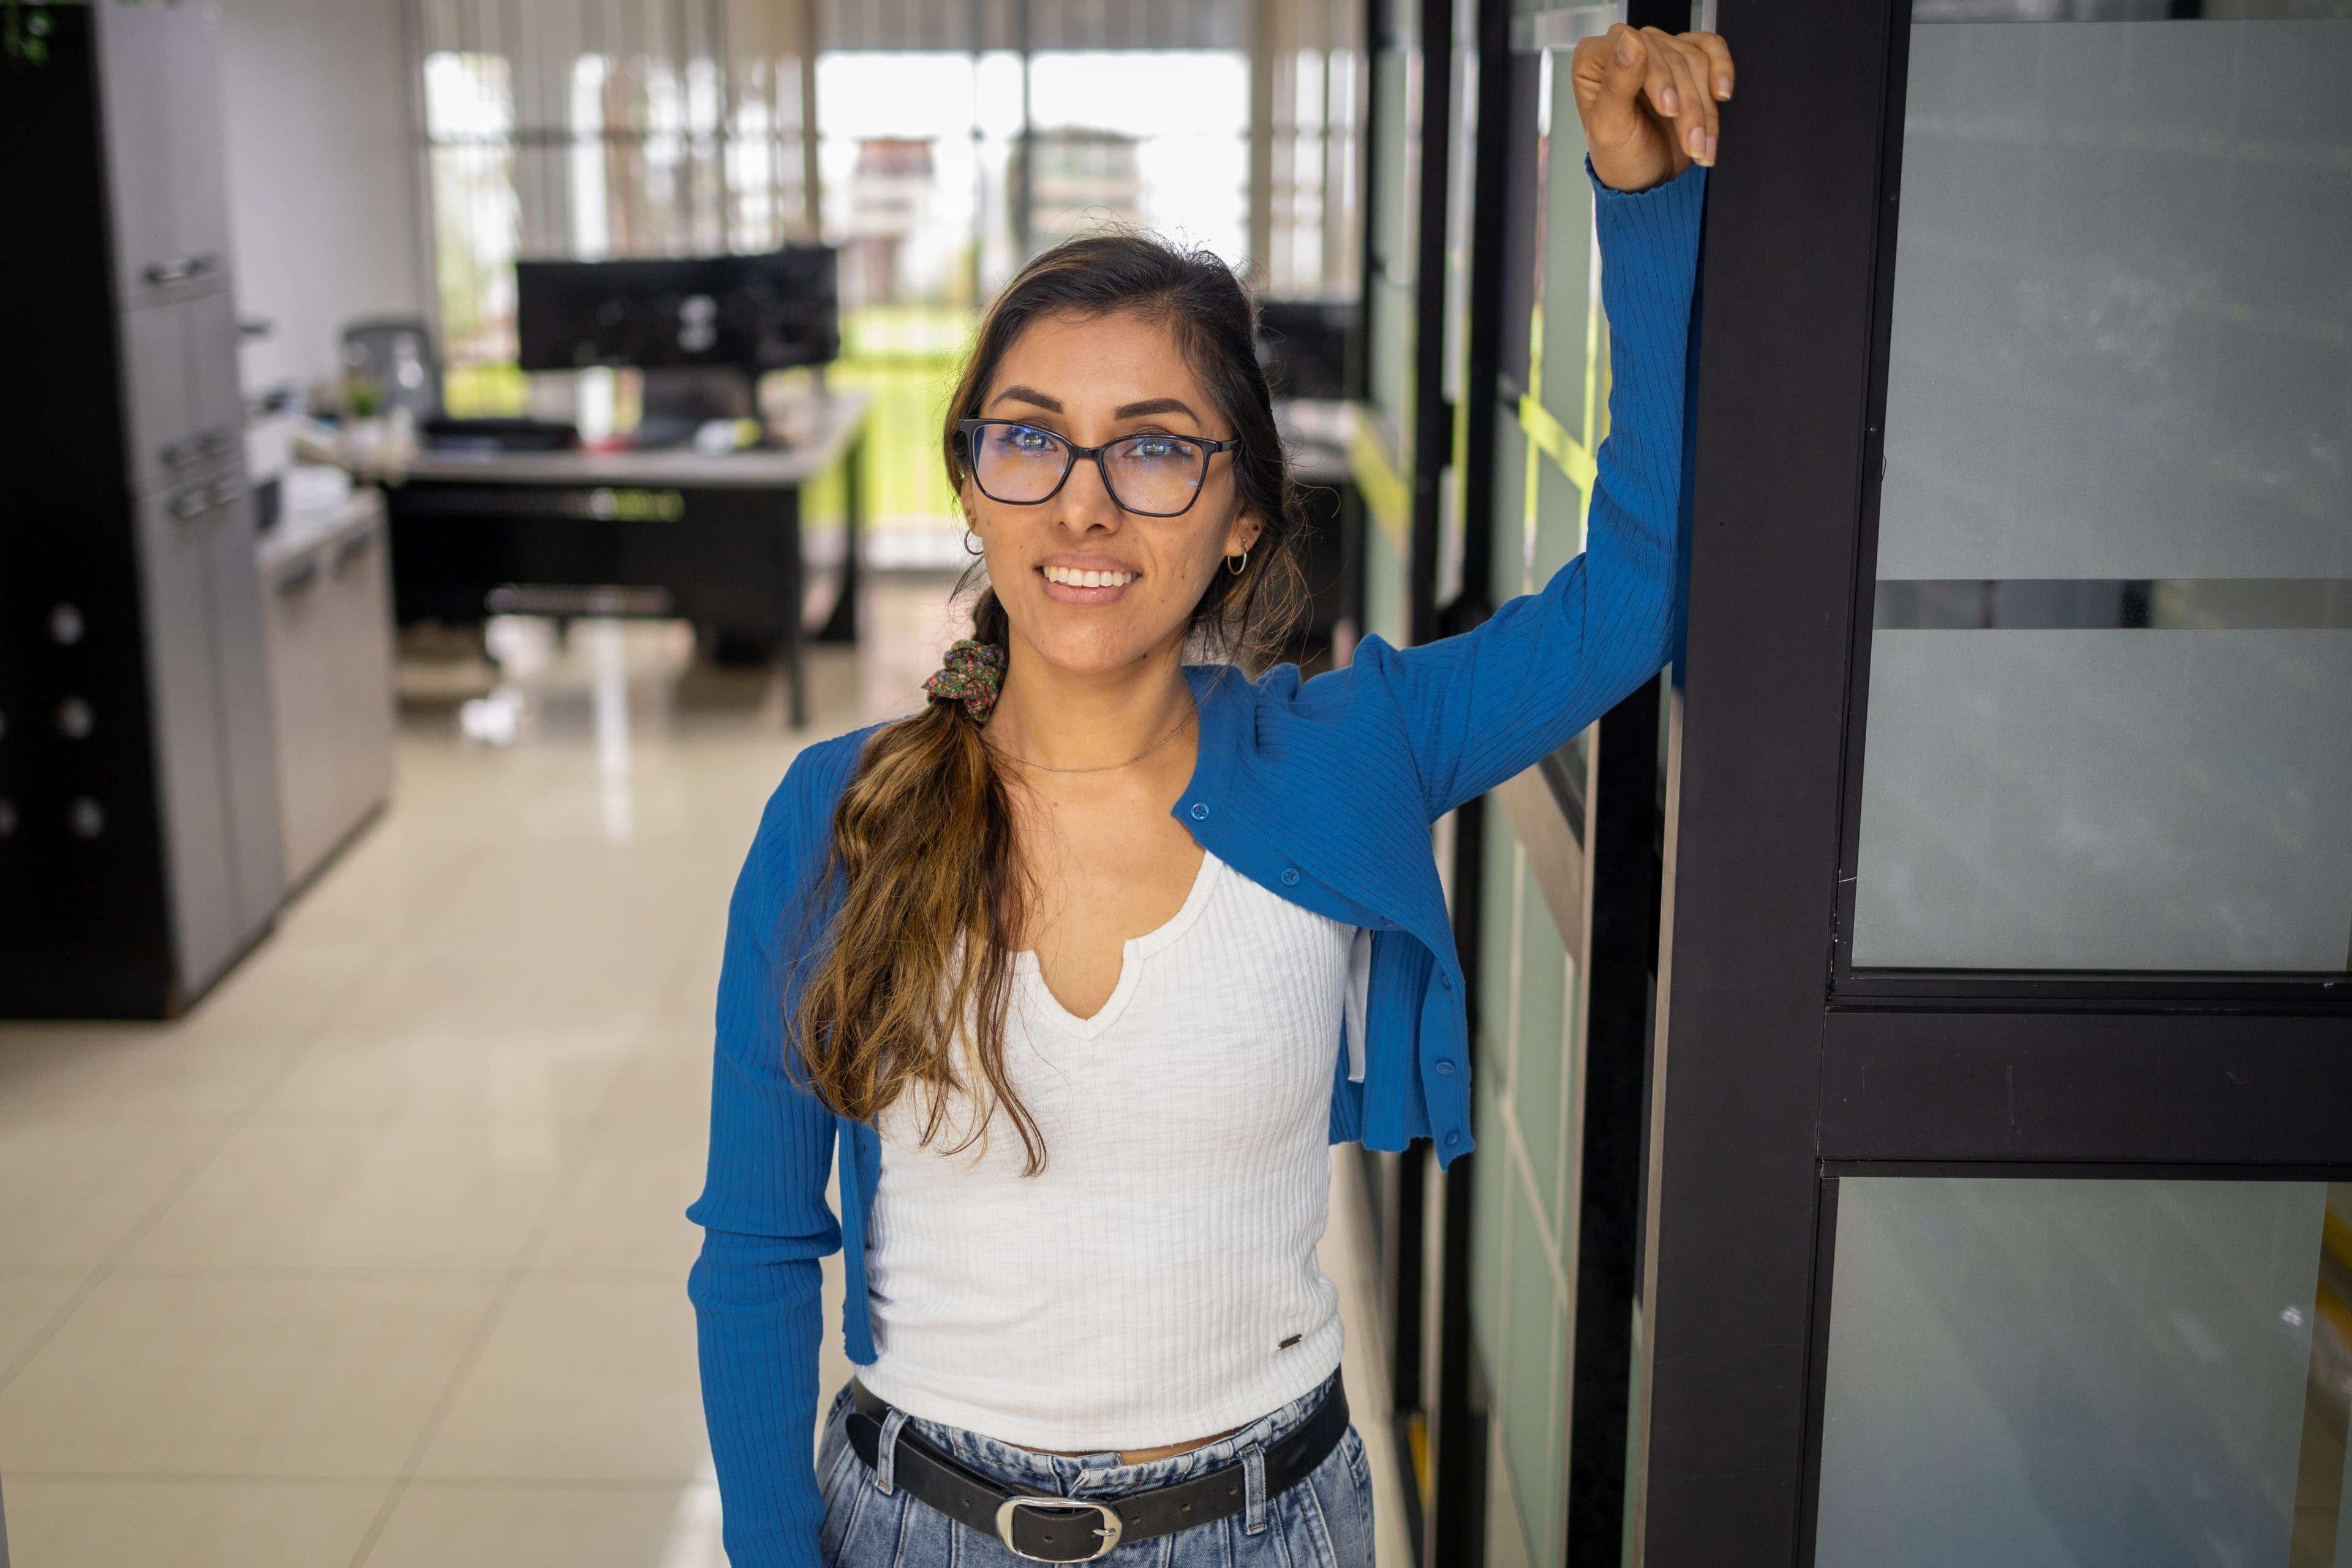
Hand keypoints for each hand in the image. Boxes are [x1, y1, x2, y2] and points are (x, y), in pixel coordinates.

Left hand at [1572, 24, 1733, 192]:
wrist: (1647, 179)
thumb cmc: (1621, 157)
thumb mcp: (1610, 129)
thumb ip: (1617, 83)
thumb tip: (1629, 41)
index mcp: (1594, 59)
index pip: (1633, 46)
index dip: (1658, 77)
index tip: (1669, 109)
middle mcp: (1625, 48)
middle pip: (1670, 57)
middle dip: (1686, 106)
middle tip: (1691, 142)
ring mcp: (1657, 52)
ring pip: (1695, 60)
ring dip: (1704, 108)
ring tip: (1699, 144)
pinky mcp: (1684, 59)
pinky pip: (1712, 49)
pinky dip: (1722, 72)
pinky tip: (1721, 95)